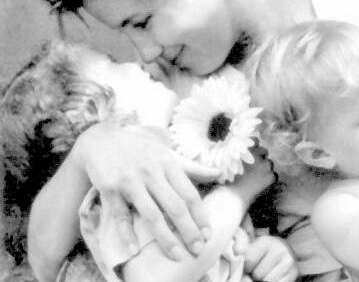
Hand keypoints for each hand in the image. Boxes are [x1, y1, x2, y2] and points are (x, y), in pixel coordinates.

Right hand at [72, 122, 219, 258]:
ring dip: (165, 238)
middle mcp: (151, 172)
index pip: (189, 193)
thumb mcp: (166, 153)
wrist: (102, 139)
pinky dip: (127, 234)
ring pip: (151, 214)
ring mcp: (130, 181)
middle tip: (198, 250)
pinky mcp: (110, 189)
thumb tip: (219, 173)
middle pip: (175, 206)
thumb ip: (192, 167)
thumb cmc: (140, 149)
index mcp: (168, 164)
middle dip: (188, 231)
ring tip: (177, 256)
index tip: (207, 234)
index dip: (200, 215)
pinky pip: (120, 215)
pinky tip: (134, 250)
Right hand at [230, 148, 275, 205]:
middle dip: (261, 159)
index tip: (252, 153)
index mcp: (245, 149)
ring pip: (270, 164)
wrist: (231, 196)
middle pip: (264, 151)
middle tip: (254, 169)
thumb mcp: (227, 161)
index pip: (255, 140)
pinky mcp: (271, 176)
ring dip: (265, 169)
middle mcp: (256, 154)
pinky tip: (259, 186)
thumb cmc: (225, 181)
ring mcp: (264, 165)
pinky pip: (273, 176)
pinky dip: (269, 180)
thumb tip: (245, 152)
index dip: (255, 147)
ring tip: (255, 179)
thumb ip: (237, 154)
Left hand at [244, 235, 297, 281]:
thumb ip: (242, 249)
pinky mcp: (294, 272)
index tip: (250, 265)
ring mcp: (289, 261)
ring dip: (265, 280)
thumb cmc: (265, 252)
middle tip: (260, 269)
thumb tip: (236, 251)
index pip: (248, 260)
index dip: (246, 267)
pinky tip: (274, 277)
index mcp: (266, 241)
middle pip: (258, 273)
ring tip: (267, 273)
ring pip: (268, 280)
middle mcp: (279, 249)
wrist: (286, 253)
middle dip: (256, 274)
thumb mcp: (254, 247)